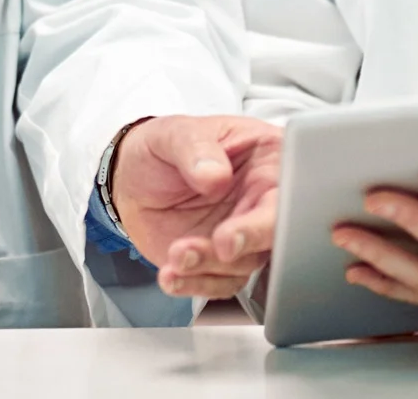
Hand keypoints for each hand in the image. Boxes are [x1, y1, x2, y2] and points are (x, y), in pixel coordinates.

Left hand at [107, 114, 282, 297]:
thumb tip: (215, 175)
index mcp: (267, 160)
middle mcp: (262, 200)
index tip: (237, 228)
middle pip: (274, 232)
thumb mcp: (175, 134)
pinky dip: (195, 284)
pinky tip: (172, 276)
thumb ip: (196, 148)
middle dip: (246, 244)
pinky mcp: (222, 261)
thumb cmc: (162, 148)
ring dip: (211, 266)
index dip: (271, 214)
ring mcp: (244, 232)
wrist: (131, 181)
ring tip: (177, 256)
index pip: (287, 189)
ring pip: (245, 263)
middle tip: (220, 247)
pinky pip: (220, 283)